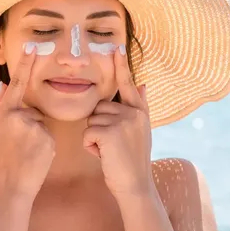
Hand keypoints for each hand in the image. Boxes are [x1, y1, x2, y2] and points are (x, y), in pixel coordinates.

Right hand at [0, 43, 55, 197]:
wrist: (8, 185)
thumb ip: (1, 106)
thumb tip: (6, 83)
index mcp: (4, 112)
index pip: (17, 82)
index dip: (26, 63)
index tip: (34, 45)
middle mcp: (19, 116)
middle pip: (32, 111)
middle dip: (28, 125)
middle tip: (16, 146)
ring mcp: (34, 127)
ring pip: (41, 124)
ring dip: (36, 136)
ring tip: (24, 153)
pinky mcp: (48, 138)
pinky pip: (49, 136)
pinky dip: (44, 145)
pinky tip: (34, 157)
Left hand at [83, 44, 153, 196]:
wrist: (135, 185)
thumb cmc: (133, 160)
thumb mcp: (141, 130)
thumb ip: (140, 106)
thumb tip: (142, 83)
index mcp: (139, 110)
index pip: (127, 83)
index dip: (121, 65)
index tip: (116, 45)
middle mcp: (133, 112)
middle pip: (99, 107)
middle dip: (99, 126)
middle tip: (112, 145)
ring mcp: (122, 121)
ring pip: (91, 121)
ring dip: (94, 138)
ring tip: (109, 151)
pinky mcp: (110, 132)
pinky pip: (87, 133)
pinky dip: (90, 147)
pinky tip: (103, 155)